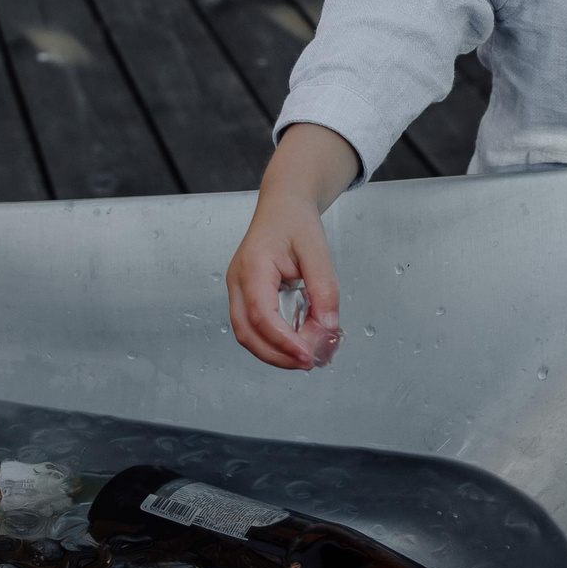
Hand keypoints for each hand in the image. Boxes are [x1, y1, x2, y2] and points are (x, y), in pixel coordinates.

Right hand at [225, 125, 360, 368]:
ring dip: (275, 352)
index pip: (262, 314)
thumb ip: (325, 290)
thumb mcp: (318, 251)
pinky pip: (254, 327)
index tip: (308, 355)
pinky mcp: (246, 296)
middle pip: (247, 333)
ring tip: (306, 357)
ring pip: (247, 334)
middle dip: (277, 355)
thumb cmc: (296, 221)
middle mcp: (238, 281)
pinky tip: (297, 343)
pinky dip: (274, 341)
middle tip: (309, 363)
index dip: (284, 341)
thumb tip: (328, 328)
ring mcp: (238, 290)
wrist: (283, 204)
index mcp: (253, 266)